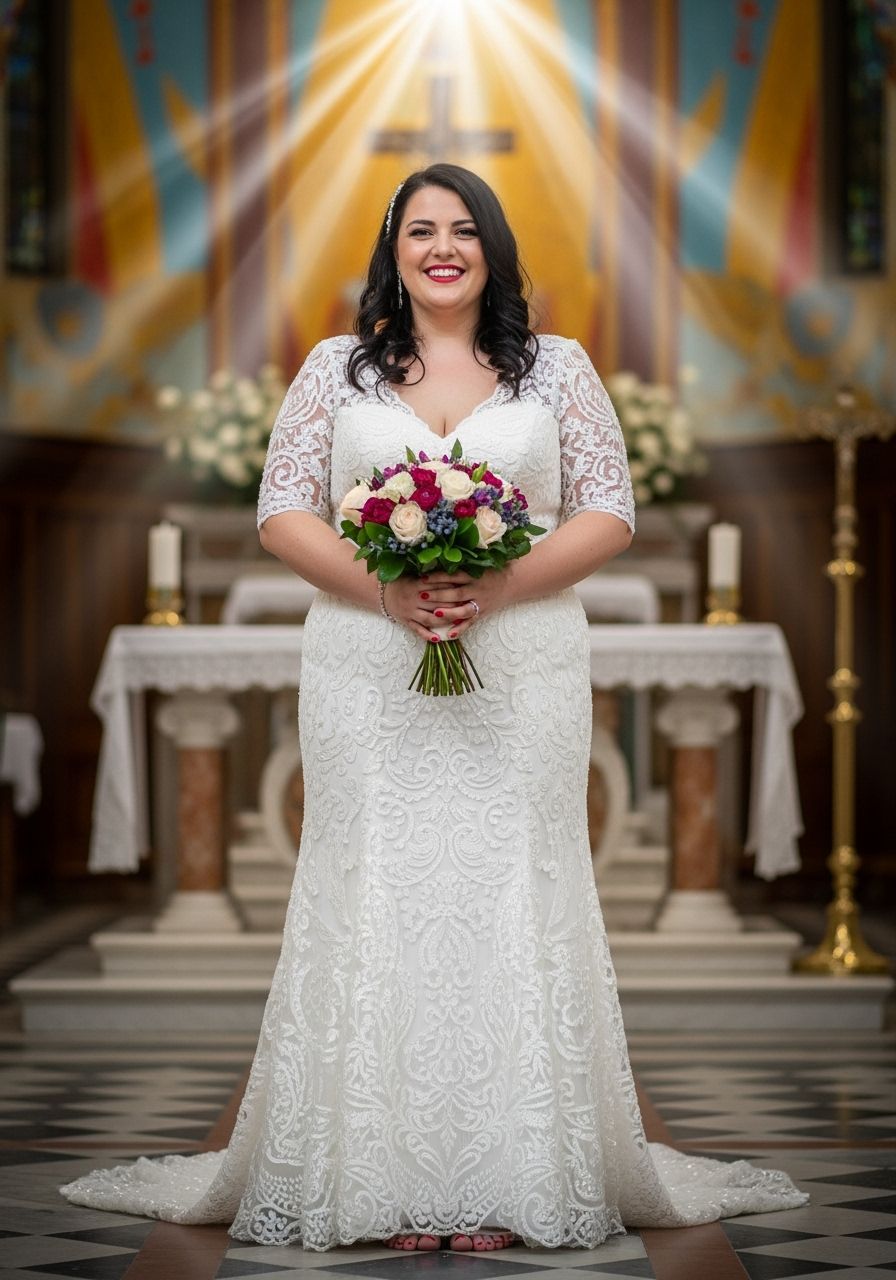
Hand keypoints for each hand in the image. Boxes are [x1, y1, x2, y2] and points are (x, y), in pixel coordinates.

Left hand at [384, 569, 509, 642]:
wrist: (514, 581)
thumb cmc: (492, 570)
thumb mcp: (480, 564)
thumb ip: (463, 564)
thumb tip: (442, 556)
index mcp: (474, 575)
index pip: (453, 576)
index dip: (438, 577)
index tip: (422, 577)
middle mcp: (477, 590)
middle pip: (456, 593)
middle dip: (438, 595)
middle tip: (422, 595)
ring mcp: (480, 603)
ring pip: (463, 610)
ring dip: (449, 613)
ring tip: (435, 614)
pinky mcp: (482, 613)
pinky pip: (471, 623)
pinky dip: (461, 629)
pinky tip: (449, 634)